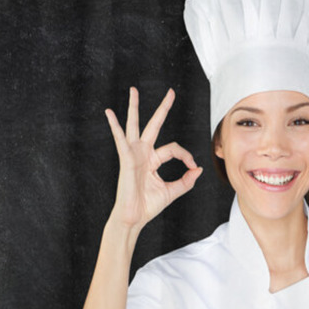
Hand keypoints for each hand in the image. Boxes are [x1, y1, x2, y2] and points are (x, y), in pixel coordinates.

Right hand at [104, 86, 202, 231]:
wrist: (134, 218)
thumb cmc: (148, 206)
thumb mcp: (172, 191)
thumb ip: (186, 181)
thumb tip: (199, 170)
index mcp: (153, 160)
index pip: (174, 149)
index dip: (186, 155)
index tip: (193, 167)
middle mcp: (143, 153)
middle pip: (154, 125)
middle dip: (163, 108)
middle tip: (171, 91)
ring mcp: (133, 154)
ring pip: (135, 126)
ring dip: (134, 107)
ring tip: (133, 90)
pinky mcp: (126, 159)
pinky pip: (120, 139)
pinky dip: (115, 126)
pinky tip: (109, 113)